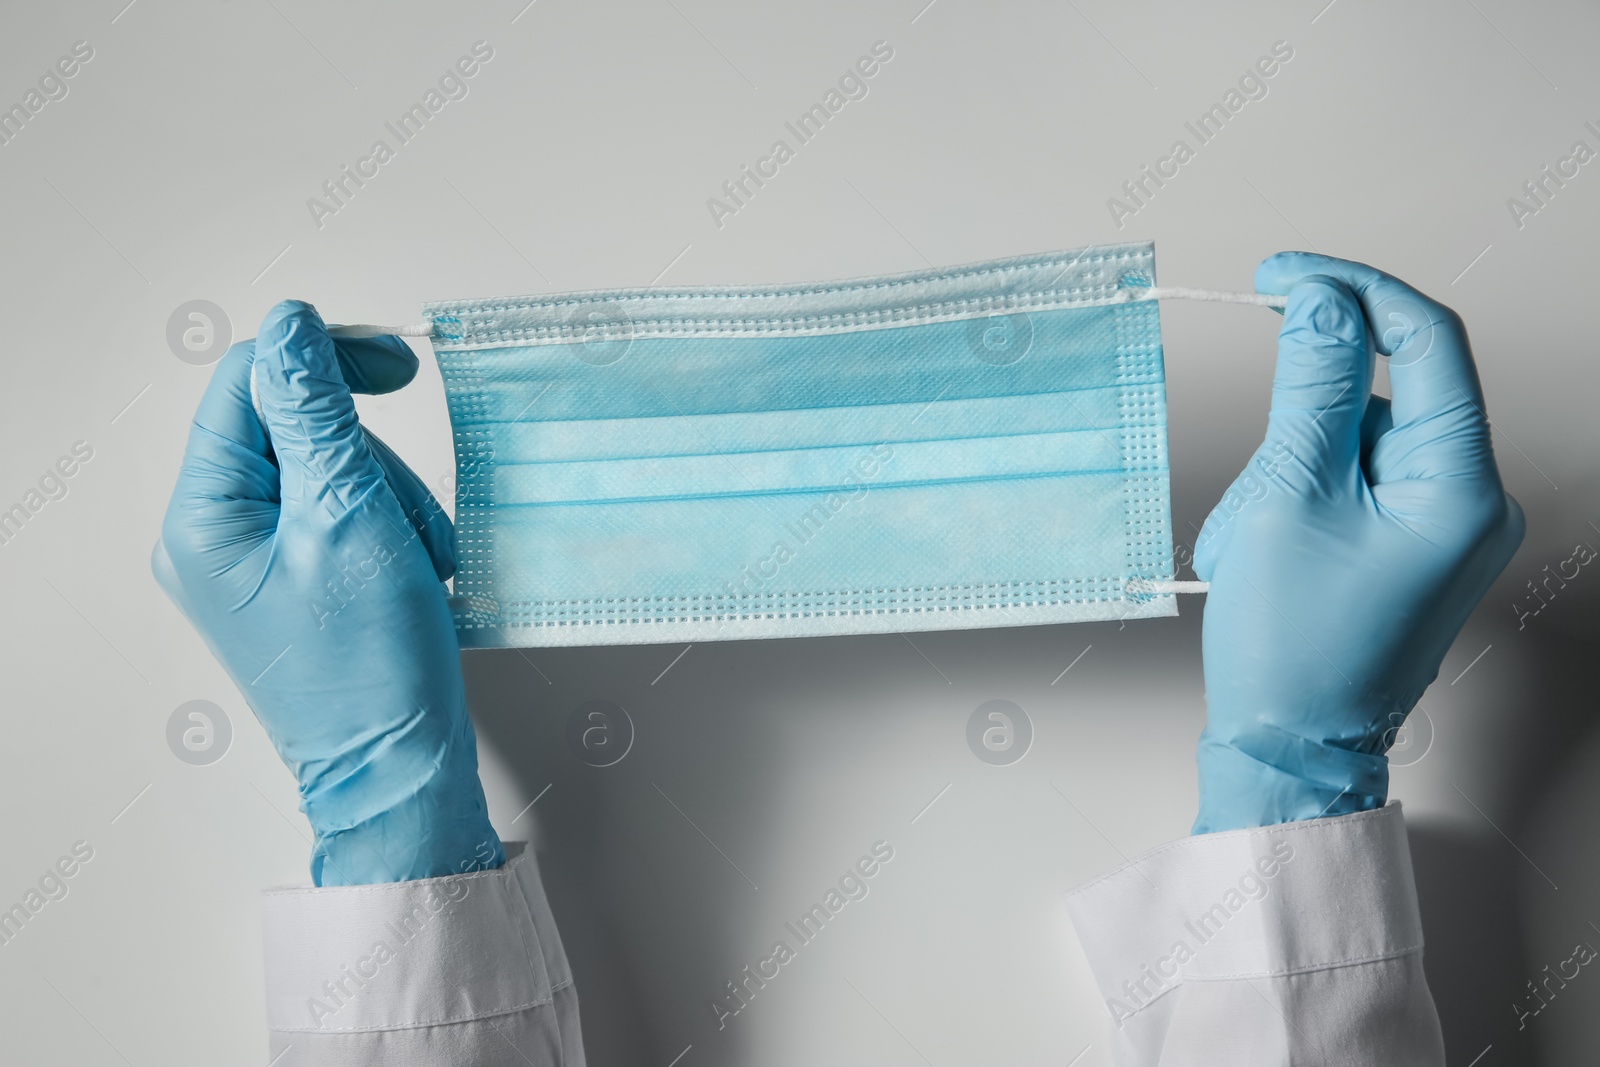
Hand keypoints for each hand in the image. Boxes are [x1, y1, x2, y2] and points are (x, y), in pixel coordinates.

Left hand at [153, 301, 502, 883]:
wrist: (399, 771)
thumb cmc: (371, 670)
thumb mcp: (349, 518)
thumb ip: (317, 412)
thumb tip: (292, 327)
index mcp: (203, 518)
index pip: (249, 385)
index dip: (325, 361)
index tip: (396, 367)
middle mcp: (214, 535)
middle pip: (297, 426)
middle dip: (372, 459)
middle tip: (406, 516)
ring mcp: (256, 560)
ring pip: (333, 467)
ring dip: (393, 498)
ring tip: (417, 559)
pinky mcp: (297, 577)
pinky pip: (345, 512)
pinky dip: (393, 528)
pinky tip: (413, 572)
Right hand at [1192, 253, 1523, 833]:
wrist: (1290, 750)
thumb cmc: (1295, 647)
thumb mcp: (1291, 499)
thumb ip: (1312, 389)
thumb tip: (1324, 303)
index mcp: (1463, 484)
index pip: (1424, 339)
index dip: (1350, 292)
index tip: (1280, 276)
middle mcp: (1471, 499)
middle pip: (1373, 400)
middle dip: (1293, 436)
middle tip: (1255, 503)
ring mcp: (1440, 526)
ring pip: (1345, 444)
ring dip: (1280, 481)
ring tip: (1254, 553)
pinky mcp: (1406, 545)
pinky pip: (1343, 487)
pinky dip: (1290, 506)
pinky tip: (1266, 560)